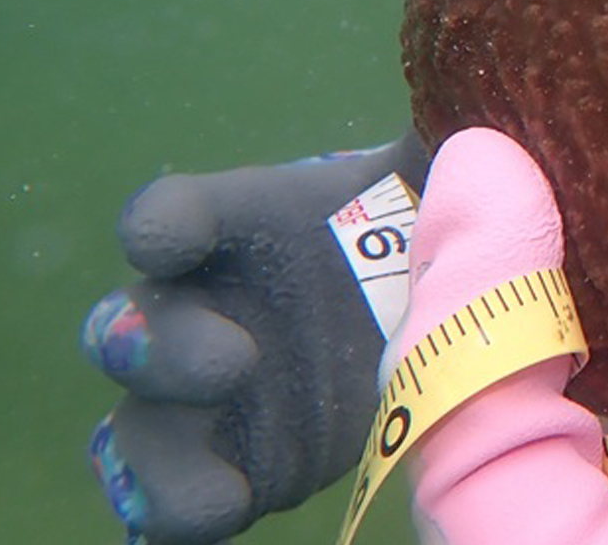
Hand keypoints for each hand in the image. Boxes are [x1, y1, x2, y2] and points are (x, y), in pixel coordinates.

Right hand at [82, 134, 427, 544]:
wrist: (429, 320)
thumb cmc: (416, 233)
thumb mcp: (434, 185)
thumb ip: (444, 149)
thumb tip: (475, 103)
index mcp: (237, 231)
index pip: (171, 215)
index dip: (164, 225)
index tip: (173, 237)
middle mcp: (201, 310)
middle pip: (132, 326)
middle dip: (161, 347)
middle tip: (234, 360)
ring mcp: (202, 400)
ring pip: (134, 426)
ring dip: (158, 454)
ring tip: (215, 492)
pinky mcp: (224, 465)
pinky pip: (165, 503)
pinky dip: (174, 518)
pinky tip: (227, 518)